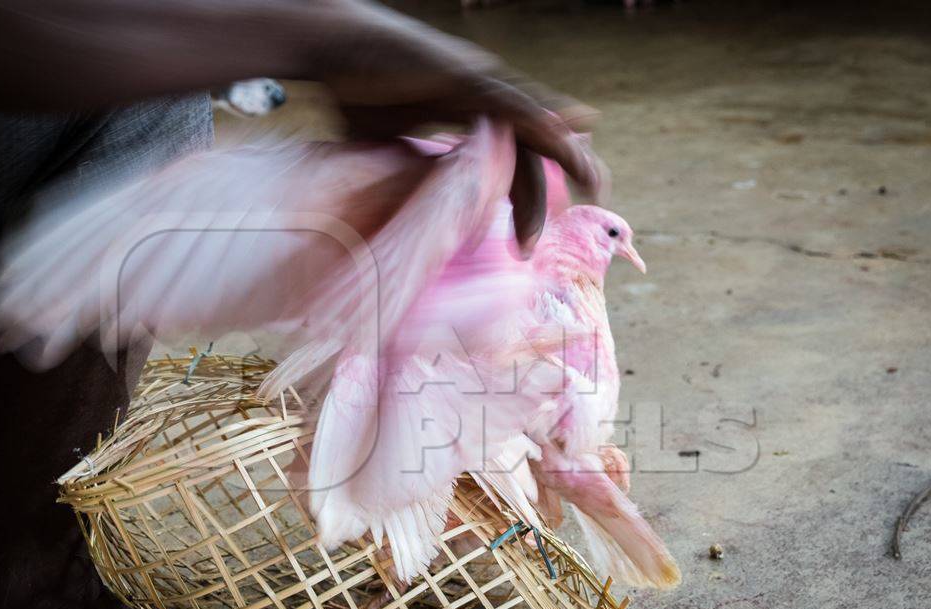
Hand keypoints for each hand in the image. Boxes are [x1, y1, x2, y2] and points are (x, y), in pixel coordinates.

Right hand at [313, 1, 607, 249]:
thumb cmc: (355, 89)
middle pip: (534, 142)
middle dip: (568, 171)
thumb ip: (407, 171)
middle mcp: (481, 97)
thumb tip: (405, 209)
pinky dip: (537, 113)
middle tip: (597, 201)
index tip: (529, 243)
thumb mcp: (387, 145)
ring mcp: (475, 81)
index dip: (525, 199)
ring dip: (566, 150)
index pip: (510, 162)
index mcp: (468, 117)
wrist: (333, 44)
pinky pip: (506, 98)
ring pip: (532, 120)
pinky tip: (565, 130)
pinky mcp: (462, 72)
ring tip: (594, 180)